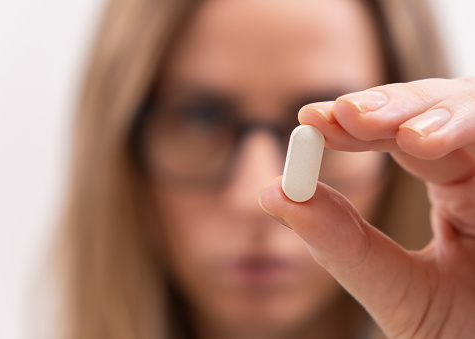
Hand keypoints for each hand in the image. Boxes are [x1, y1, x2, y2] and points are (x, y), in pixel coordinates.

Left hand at [259, 78, 474, 337]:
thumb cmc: (461, 333)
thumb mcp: (396, 289)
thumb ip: (340, 243)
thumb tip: (272, 193)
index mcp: (453, 191)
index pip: (399, 137)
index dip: (356, 122)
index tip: (310, 119)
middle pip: (441, 108)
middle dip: (395, 106)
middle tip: (346, 114)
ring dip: (440, 112)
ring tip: (406, 136)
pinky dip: (472, 126)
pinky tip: (432, 143)